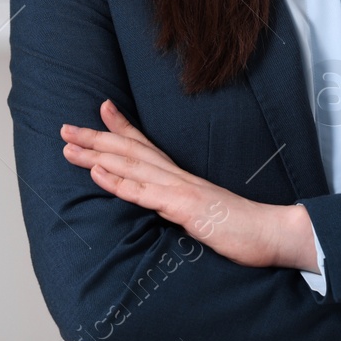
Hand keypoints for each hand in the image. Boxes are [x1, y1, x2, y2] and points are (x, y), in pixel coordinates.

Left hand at [60, 99, 303, 268]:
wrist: (275, 232)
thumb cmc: (244, 228)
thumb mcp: (208, 214)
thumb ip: (186, 206)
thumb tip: (167, 207)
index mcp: (184, 178)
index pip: (147, 146)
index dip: (123, 126)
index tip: (102, 108)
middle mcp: (179, 177)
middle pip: (131, 150)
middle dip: (96, 138)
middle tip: (65, 128)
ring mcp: (181, 190)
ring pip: (132, 166)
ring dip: (97, 154)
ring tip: (69, 146)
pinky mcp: (185, 207)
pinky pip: (146, 193)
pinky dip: (119, 181)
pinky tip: (98, 173)